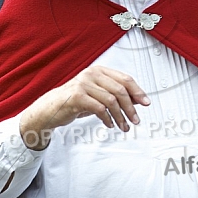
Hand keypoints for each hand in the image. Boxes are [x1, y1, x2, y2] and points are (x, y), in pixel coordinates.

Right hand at [19, 66, 149, 148]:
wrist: (50, 108)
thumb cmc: (76, 101)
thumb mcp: (98, 95)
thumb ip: (116, 94)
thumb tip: (138, 99)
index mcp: (99, 70)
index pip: (125, 78)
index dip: (138, 91)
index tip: (146, 102)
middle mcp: (92, 74)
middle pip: (120, 90)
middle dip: (131, 107)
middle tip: (136, 120)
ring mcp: (84, 84)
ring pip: (111, 100)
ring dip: (121, 116)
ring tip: (124, 126)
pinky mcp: (77, 96)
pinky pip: (99, 108)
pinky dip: (108, 118)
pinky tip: (110, 124)